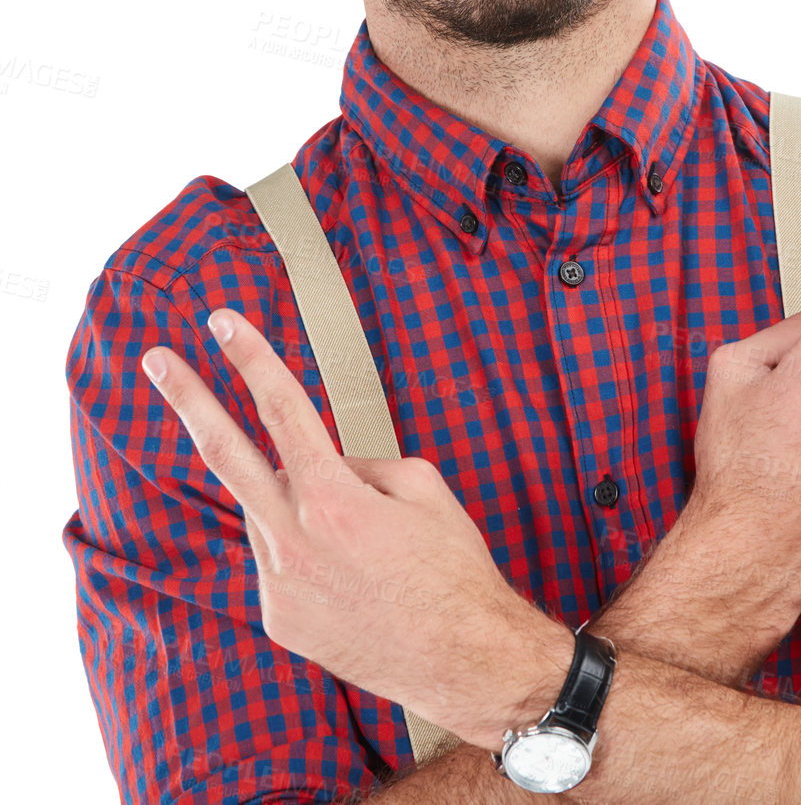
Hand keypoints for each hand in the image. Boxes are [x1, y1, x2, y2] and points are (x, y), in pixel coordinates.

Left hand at [139, 307, 571, 751]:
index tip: (222, 323)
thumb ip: (363, 464)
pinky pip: (280, 561)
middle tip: (158, 360)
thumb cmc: (453, 570)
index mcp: (332, 498)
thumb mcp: (425, 489)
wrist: (462, 658)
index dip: (251, 358)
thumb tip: (327, 465)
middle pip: (225, 454)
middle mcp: (292, 540)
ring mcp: (277, 584)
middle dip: (189, 400)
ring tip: (361, 537)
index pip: (282, 408)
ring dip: (297, 506)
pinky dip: (308, 552)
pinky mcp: (277, 619)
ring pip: (268, 515)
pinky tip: (355, 576)